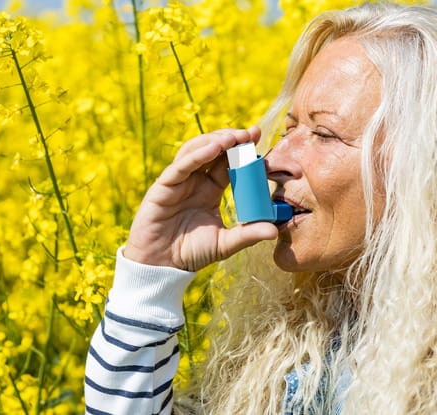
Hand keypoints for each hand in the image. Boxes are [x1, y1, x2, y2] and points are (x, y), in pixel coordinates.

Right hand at [123, 126, 278, 270]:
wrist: (162, 266)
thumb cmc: (192, 253)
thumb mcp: (225, 243)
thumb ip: (248, 235)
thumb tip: (274, 231)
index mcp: (211, 189)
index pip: (229, 164)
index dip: (244, 152)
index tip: (261, 142)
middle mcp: (195, 181)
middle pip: (214, 150)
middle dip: (232, 139)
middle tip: (251, 133)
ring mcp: (179, 181)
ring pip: (196, 151)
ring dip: (215, 141)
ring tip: (234, 138)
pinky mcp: (164, 187)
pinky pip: (181, 166)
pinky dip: (197, 155)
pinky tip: (214, 149)